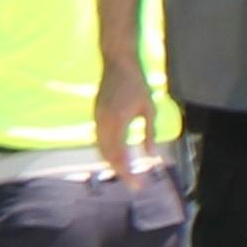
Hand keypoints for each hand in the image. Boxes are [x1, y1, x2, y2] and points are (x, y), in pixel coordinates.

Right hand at [92, 66, 152, 182]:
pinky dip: (106, 152)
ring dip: (111, 163)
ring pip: (100, 149)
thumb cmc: (137, 83)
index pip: (120, 155)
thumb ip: (150, 133)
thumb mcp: (150, 108)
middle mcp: (104, 122)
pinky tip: (116, 156)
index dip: (127, 172)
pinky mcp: (96, 115)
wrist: (117, 62)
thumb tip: (151, 155)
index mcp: (118, 121)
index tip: (138, 185)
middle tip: (133, 184)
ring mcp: (97, 118)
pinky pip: (98, 139)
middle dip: (120, 172)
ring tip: (125, 173)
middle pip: (108, 155)